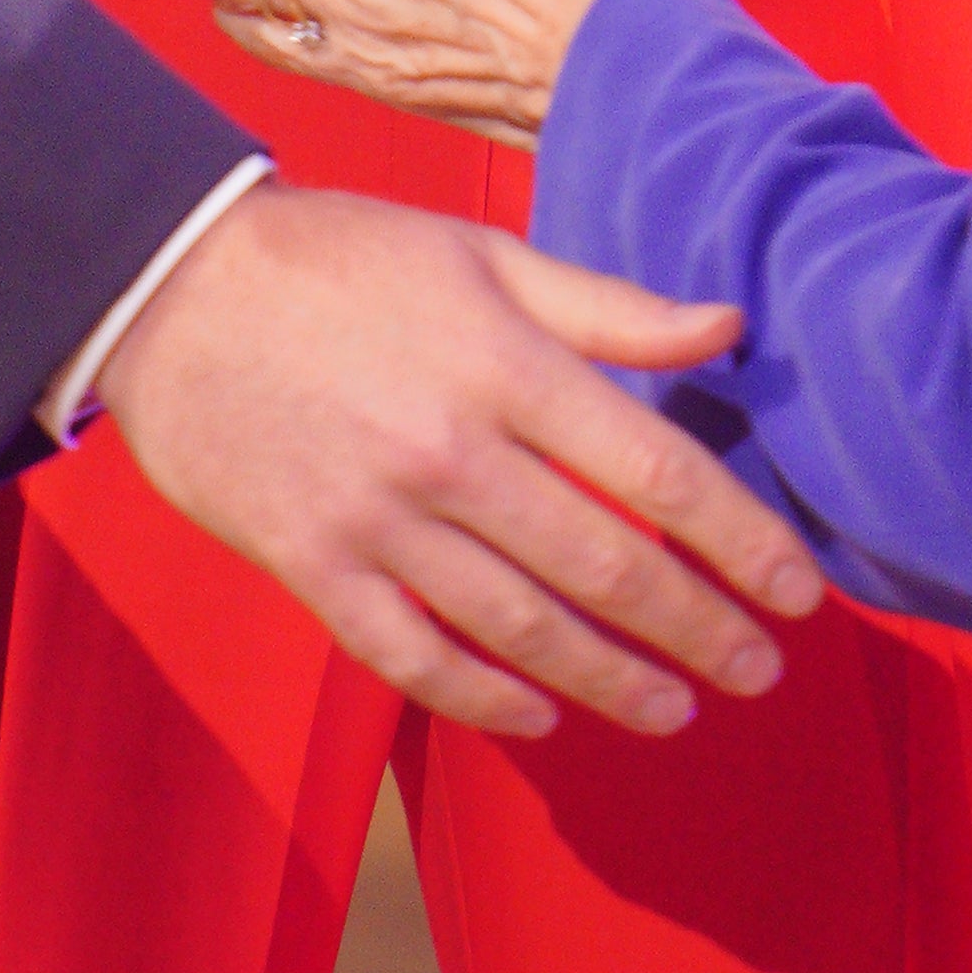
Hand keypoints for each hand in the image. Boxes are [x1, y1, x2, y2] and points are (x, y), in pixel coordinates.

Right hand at [94, 176, 819, 739]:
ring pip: (521, 629)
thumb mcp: (484, 254)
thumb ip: (609, 307)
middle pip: (605, 566)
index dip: (739, 539)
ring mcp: (379, 521)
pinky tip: (542, 717)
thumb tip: (730, 330)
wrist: (172, 291)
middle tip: (761, 671)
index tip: (799, 591)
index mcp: (504, 366)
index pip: (654, 469)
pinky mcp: (314, 568)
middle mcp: (451, 453)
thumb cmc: (344, 261)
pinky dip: (484, 699)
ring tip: (678, 709)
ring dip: (612, 682)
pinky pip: (413, 658)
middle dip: (699, 629)